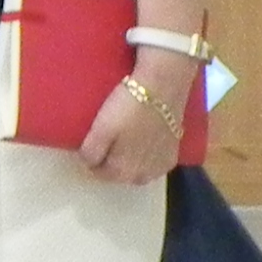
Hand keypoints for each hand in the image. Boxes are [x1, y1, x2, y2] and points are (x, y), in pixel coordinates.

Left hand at [77, 66, 184, 187]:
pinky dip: (148, 160)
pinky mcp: (174, 152)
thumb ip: (91, 151)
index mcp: (124, 171)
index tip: (88, 147)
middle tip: (105, 145)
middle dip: (111, 165)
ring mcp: (161, 165)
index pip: (101, 174)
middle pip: (121, 175)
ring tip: (123, 147)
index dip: (92, 161)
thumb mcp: (101, 128)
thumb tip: (87, 163)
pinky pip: (156, 164)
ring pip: (140, 173)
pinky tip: (145, 148)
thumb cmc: (128, 107)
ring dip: (130, 165)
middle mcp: (143, 175)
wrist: (163, 86)